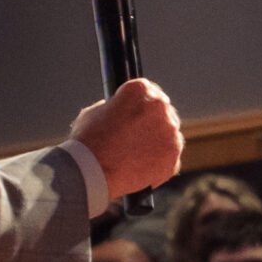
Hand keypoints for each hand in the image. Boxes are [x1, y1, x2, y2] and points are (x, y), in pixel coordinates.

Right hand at [70, 79, 184, 201]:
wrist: (92, 172)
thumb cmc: (88, 141)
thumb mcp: (95, 112)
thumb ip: (115, 107)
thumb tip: (123, 112)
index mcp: (139, 90)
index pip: (147, 89)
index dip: (141, 101)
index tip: (139, 110)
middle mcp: (159, 107)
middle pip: (162, 110)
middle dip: (152, 120)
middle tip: (139, 133)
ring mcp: (170, 133)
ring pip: (169, 134)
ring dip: (158, 140)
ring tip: (139, 153)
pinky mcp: (173, 157)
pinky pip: (170, 157)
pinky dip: (160, 161)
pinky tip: (145, 166)